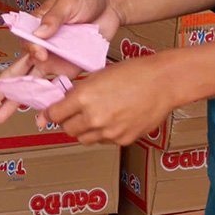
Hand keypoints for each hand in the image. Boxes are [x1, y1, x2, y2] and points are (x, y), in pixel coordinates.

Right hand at [0, 0, 122, 120]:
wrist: (110, 6)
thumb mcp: (68, 2)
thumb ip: (53, 17)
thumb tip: (40, 33)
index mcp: (35, 27)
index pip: (25, 43)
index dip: (30, 51)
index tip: (41, 53)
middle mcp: (41, 47)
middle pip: (16, 71)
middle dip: (0, 90)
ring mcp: (53, 61)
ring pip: (30, 85)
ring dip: (16, 102)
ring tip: (0, 118)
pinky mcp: (69, 70)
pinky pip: (56, 90)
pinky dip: (49, 105)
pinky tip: (41, 121)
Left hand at [44, 51, 176, 144]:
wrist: (163, 82)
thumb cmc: (134, 73)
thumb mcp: (98, 75)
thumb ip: (77, 92)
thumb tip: (61, 105)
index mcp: (84, 97)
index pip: (54, 114)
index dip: (51, 113)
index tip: (52, 112)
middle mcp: (94, 117)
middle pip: (67, 129)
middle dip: (68, 121)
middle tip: (74, 113)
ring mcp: (109, 131)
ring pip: (85, 138)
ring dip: (84, 129)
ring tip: (95, 116)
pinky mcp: (123, 140)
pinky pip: (104, 141)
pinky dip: (104, 134)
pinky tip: (112, 120)